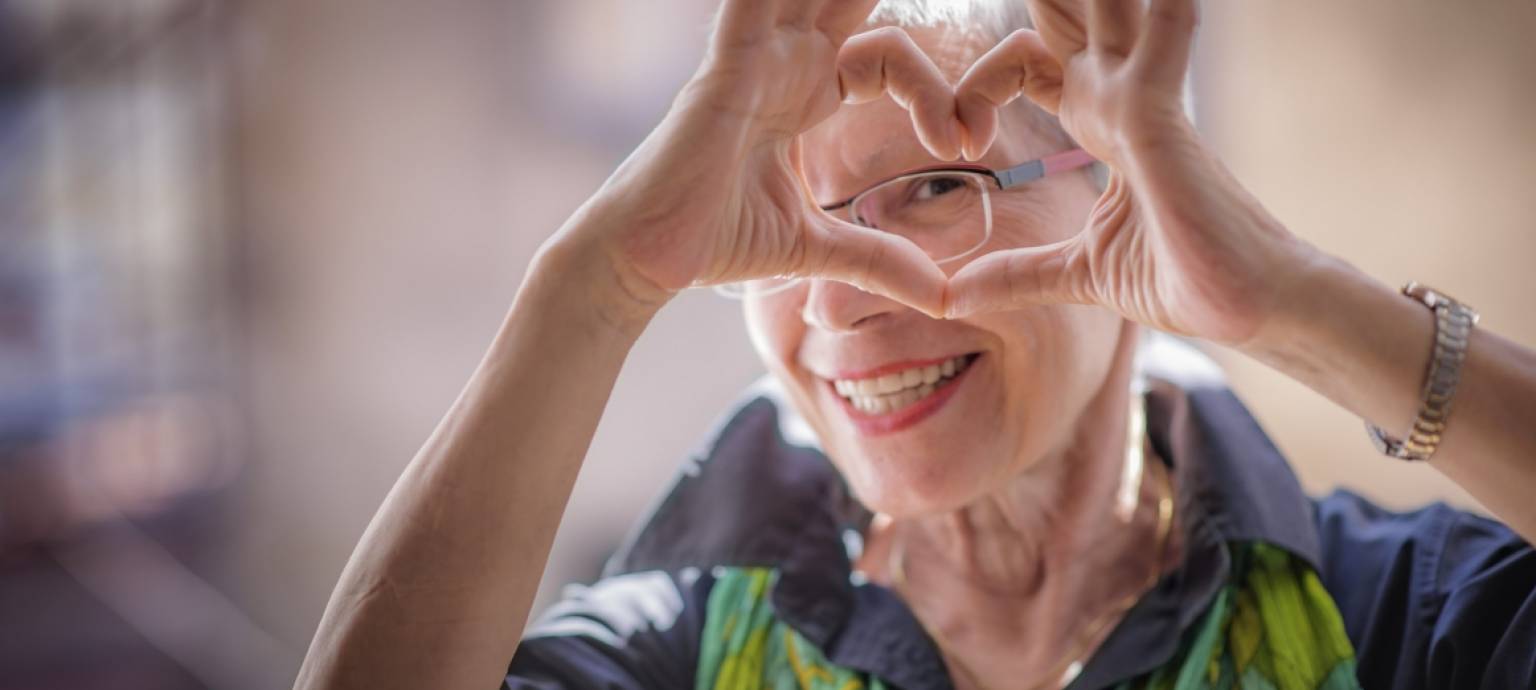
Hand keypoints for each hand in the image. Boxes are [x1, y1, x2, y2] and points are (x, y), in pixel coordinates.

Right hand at [562, 0, 961, 320]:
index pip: (891, 57)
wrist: (650, 260)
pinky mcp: (727, 69)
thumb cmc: (716, 241)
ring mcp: (754, 58)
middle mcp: (783, 63)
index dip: (936, 91)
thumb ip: (878, 258)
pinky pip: (752, 3)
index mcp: (806, 93)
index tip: (966, 143)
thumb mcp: (817, 247)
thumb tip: (942, 296)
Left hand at [945, 0, 1316, 344]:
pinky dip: (1161, 8)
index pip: (1030, 61)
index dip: (982, 85)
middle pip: (1068, 15)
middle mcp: (1122, 98)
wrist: (1248, 307)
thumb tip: (951, 296)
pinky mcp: (1161, 122)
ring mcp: (1143, 102)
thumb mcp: (1077, 271)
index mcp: (1101, 123)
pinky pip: (1158, 43)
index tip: (962, 144)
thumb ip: (1015, 274)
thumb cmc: (1184, 278)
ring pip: (1109, 10)